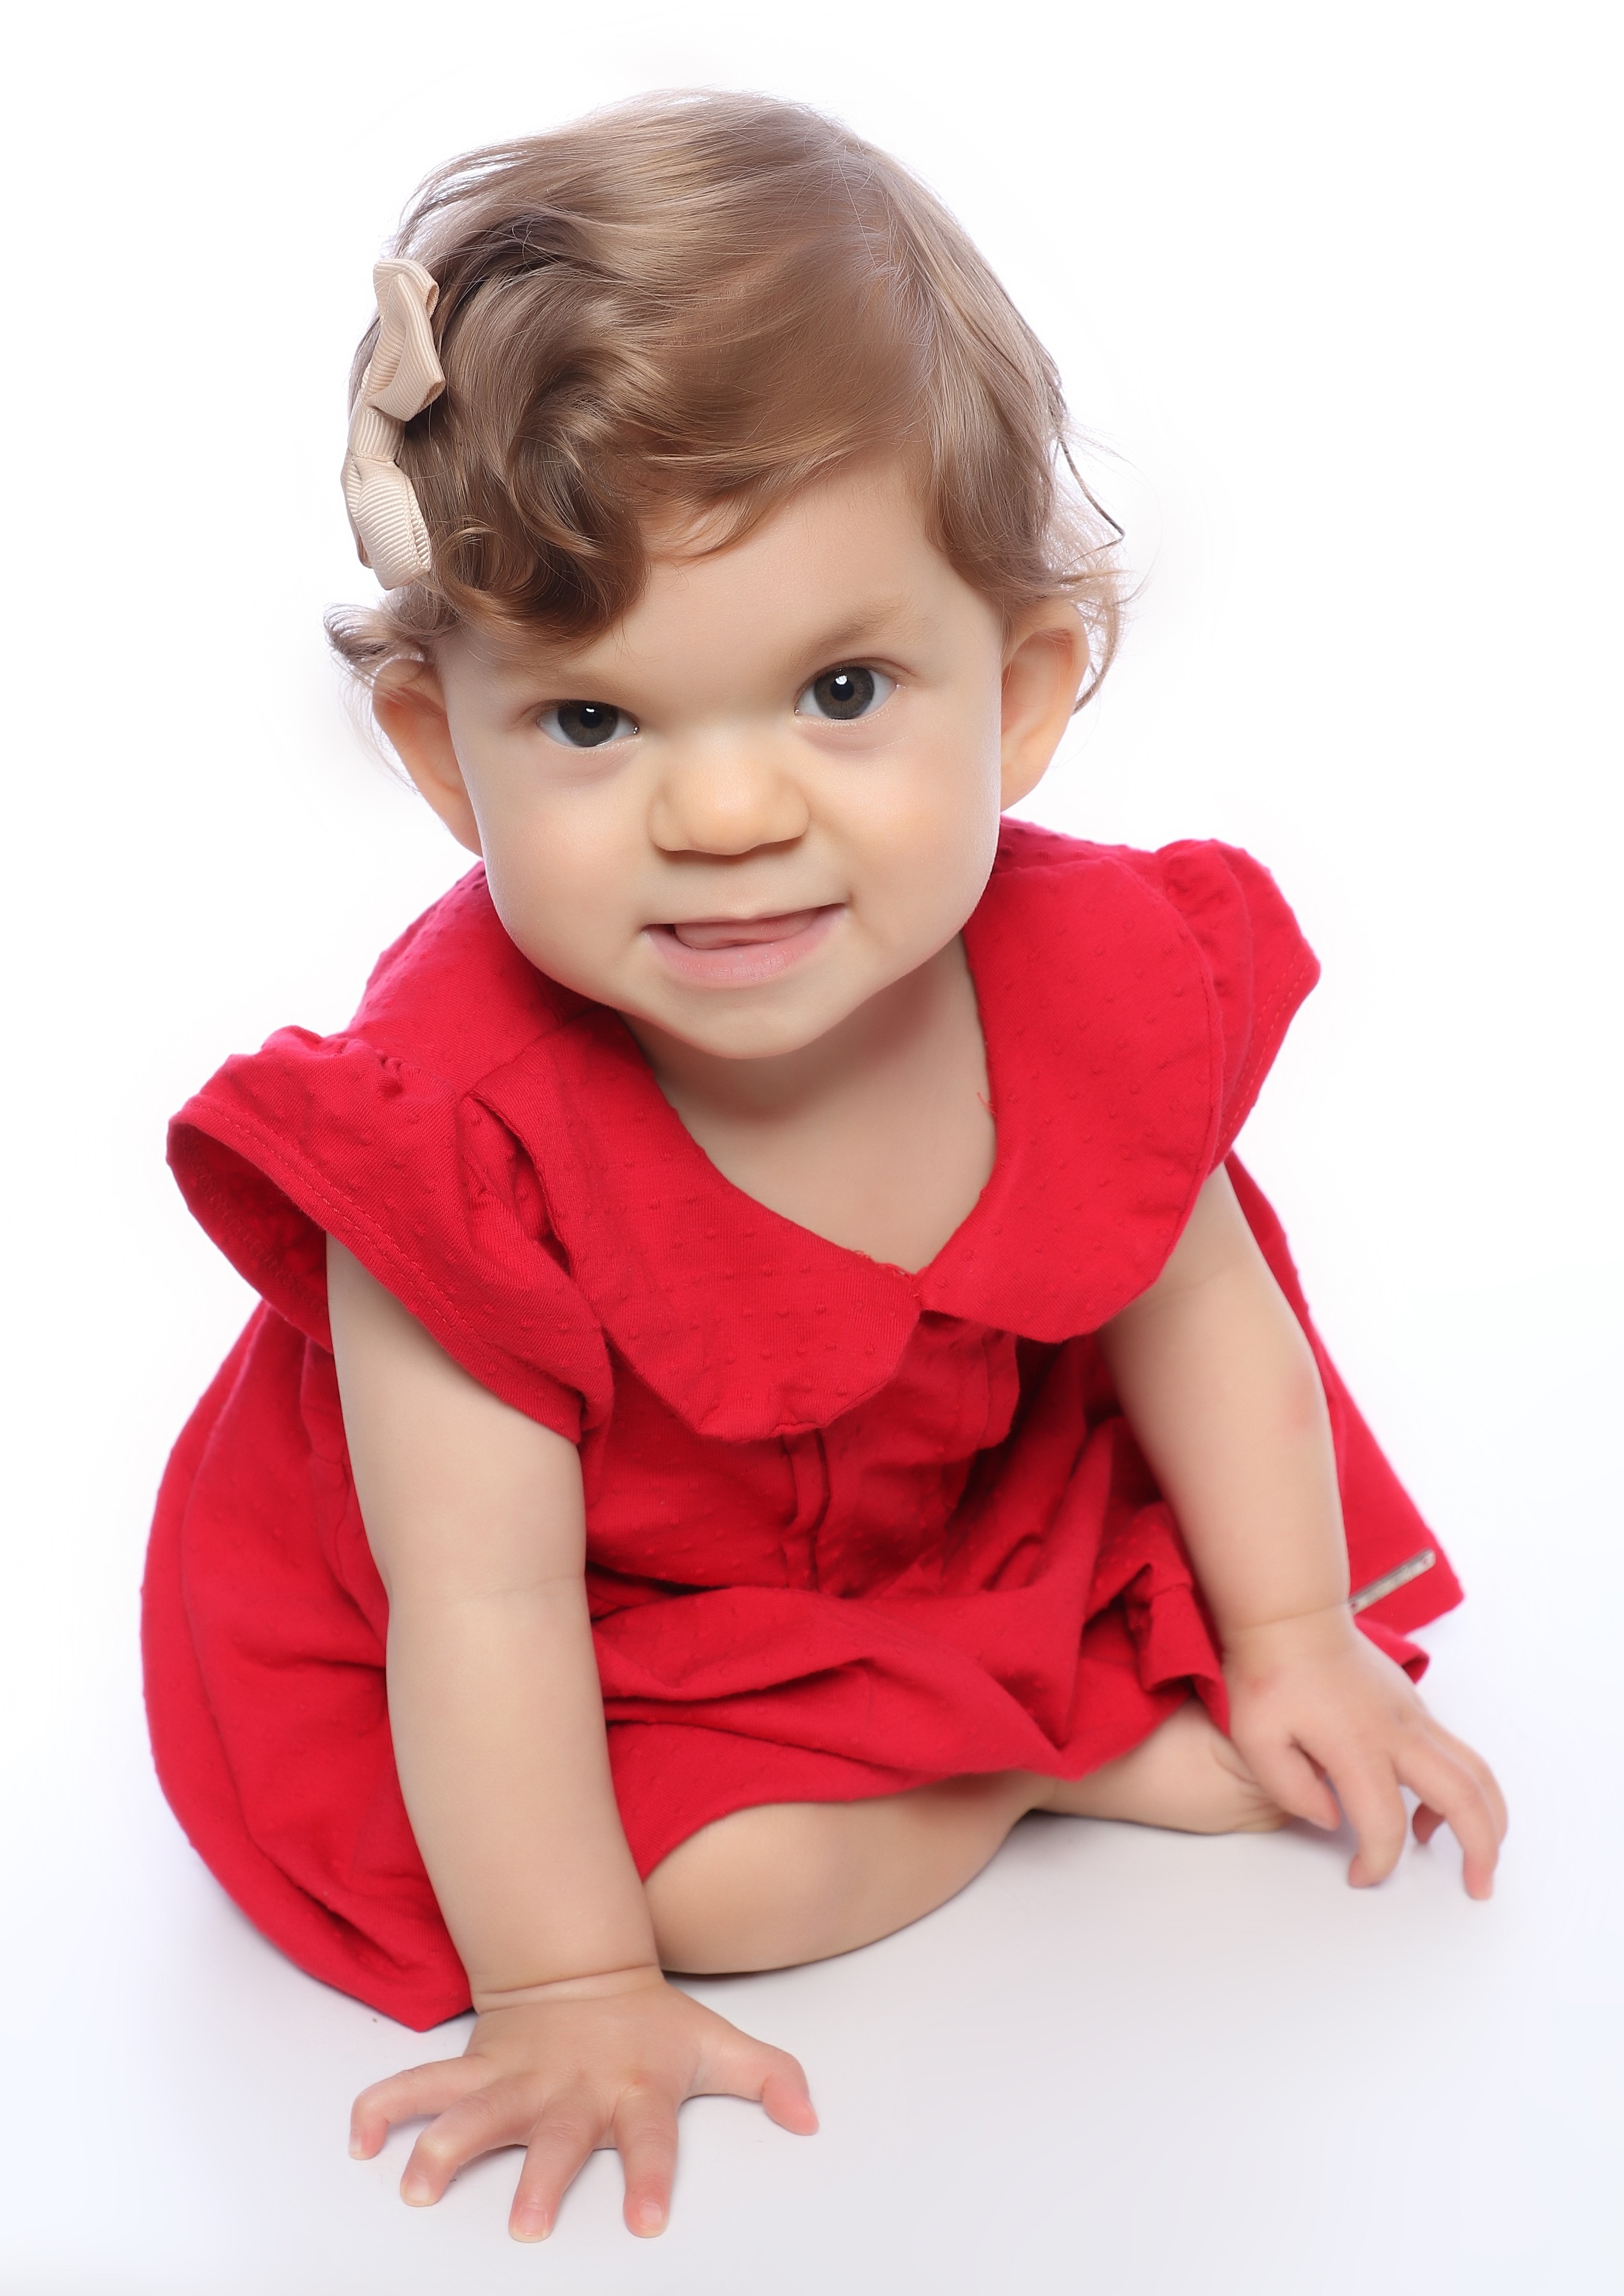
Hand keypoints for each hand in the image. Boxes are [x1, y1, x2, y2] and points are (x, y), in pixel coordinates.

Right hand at [349, 1964, 816, 2239]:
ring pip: (474, 2110)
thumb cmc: (651, 2024)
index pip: (649, 2138)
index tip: (646, 2222)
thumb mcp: (717, 2042)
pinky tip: (358, 2137)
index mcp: (632, 2089)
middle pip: (553, 2138)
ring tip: (416, 2182)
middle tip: (526, 2226)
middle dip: (538, 2179)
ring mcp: (518, 2080)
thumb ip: (767, 2077)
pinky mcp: (475, 2070)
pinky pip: (420, 2086)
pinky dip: (383, 2106)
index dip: (649, 2178)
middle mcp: (571, 2091)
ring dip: (443, 2145)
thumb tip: (812, 2116)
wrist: (582, 1970)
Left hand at [1222, 1605, 1507, 1897]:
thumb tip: (1332, 1818)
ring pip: (1475, 1771)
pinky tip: (1428, 1811)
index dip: (1378, 1862)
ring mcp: (1412, 1715)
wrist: (1290, 1613)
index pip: (1385, 1823)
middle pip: (1464, 1796)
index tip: (1360, 1876)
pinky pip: (1457, 1753)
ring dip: (1488, 1817)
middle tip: (1477, 1886)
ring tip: (1472, 1856)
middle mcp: (1397, 1731)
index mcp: (1357, 1744)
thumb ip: (1290, 1787)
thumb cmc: (1268, 1672)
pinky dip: (1464, 1789)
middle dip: (1481, 1848)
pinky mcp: (1413, 1706)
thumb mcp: (1255, 1735)